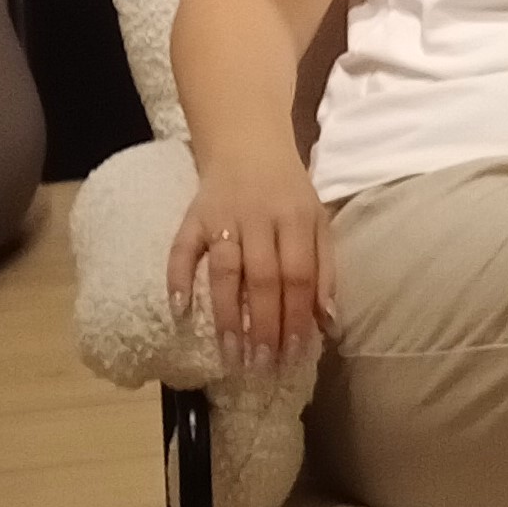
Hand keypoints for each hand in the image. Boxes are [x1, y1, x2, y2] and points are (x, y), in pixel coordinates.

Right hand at [167, 152, 335, 366]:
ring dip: (227, 315)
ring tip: (231, 355)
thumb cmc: (287, 190)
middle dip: (264, 326)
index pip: (298, 276)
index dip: (296, 317)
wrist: (246, 140)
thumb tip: (328, 323)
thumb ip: (325, 269)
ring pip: (225, 270)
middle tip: (262, 367)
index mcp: (297, 219)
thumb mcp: (317, 220)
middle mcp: (260, 218)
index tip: (294, 356)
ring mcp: (223, 217)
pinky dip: (178, 278)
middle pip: (263, 278)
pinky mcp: (192, 215)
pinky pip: (182, 248)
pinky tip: (181, 311)